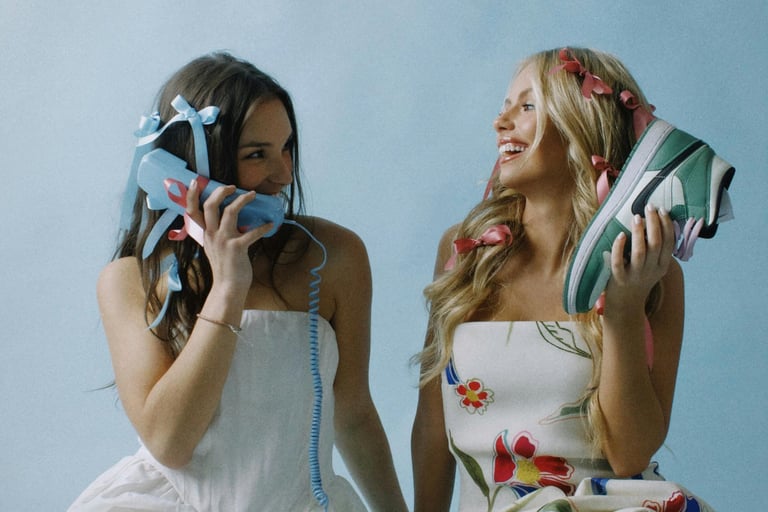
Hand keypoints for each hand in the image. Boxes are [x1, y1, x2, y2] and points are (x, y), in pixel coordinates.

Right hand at [185, 178, 273, 294]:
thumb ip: (216, 234)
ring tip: (253, 195)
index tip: (196, 181)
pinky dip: (263, 227)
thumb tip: (227, 219)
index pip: (192, 211)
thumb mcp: (213, 247)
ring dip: (242, 200)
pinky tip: (270, 225)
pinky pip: (252, 232)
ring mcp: (223, 241)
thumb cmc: (224, 267)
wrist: (228, 287)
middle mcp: (211, 235)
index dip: (192, 195)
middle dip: (220, 191)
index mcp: (204, 234)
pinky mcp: (237, 248)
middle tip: (233, 187)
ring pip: (229, 212)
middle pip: (210, 206)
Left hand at [603, 204, 675, 313]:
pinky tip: (620, 235)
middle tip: (649, 207)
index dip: (667, 225)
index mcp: (662, 266)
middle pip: (656, 244)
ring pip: (640, 252)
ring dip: (639, 233)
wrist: (626, 306)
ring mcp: (635, 275)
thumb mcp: (652, 267)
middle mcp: (651, 270)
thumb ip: (655, 251)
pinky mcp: (619, 279)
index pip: (669, 243)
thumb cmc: (638, 280)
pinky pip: (619, 262)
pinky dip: (619, 248)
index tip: (662, 210)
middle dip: (654, 223)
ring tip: (636, 217)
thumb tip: (654, 222)